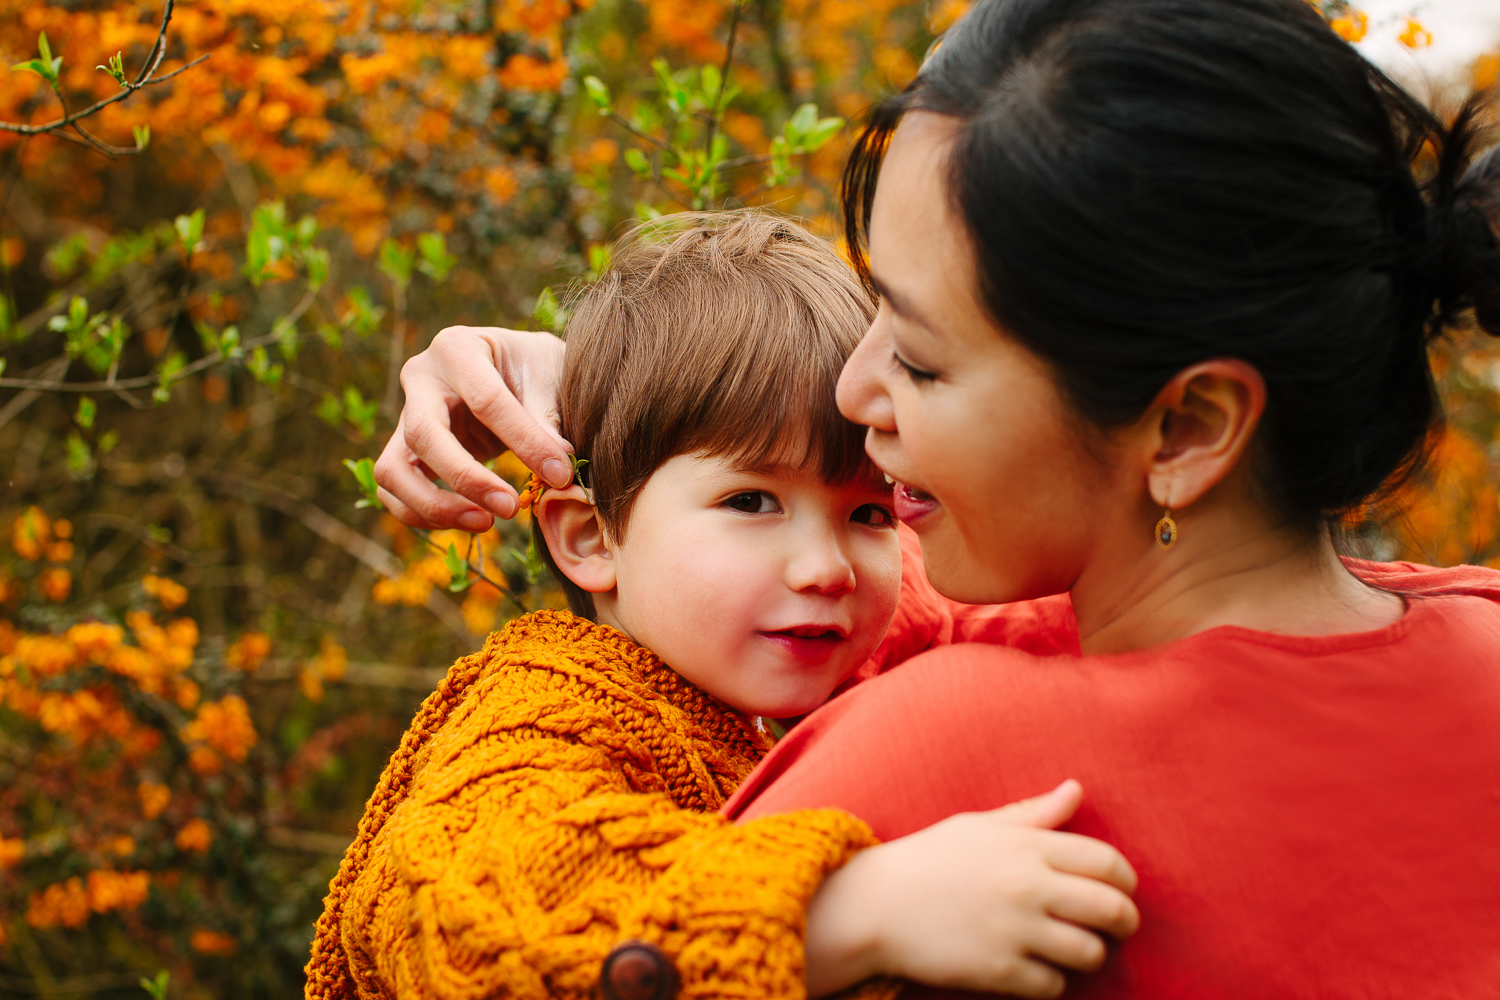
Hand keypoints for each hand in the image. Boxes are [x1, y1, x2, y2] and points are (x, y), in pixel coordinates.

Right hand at [374, 325, 570, 530]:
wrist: (513, 369)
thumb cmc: (532, 368)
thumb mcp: (549, 377)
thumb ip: (548, 420)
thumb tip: (558, 470)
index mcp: (457, 348)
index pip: (485, 400)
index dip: (524, 442)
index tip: (560, 476)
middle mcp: (420, 378)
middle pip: (422, 435)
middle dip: (466, 479)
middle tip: (509, 508)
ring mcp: (405, 416)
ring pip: (393, 471)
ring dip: (435, 506)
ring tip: (485, 523)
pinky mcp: (405, 450)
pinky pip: (395, 491)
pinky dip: (426, 515)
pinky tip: (469, 520)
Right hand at [804, 781, 1138, 998]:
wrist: (874, 904)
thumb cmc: (929, 859)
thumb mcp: (980, 826)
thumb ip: (1033, 813)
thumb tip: (1075, 789)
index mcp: (1026, 846)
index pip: (1107, 862)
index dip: (1126, 880)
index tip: (1122, 890)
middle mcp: (1027, 886)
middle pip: (1112, 910)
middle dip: (1125, 922)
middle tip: (1117, 927)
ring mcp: (1014, 930)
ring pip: (1090, 953)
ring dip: (1091, 954)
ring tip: (1076, 949)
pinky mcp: (998, 971)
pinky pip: (1053, 986)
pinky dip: (1053, 982)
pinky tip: (1037, 969)